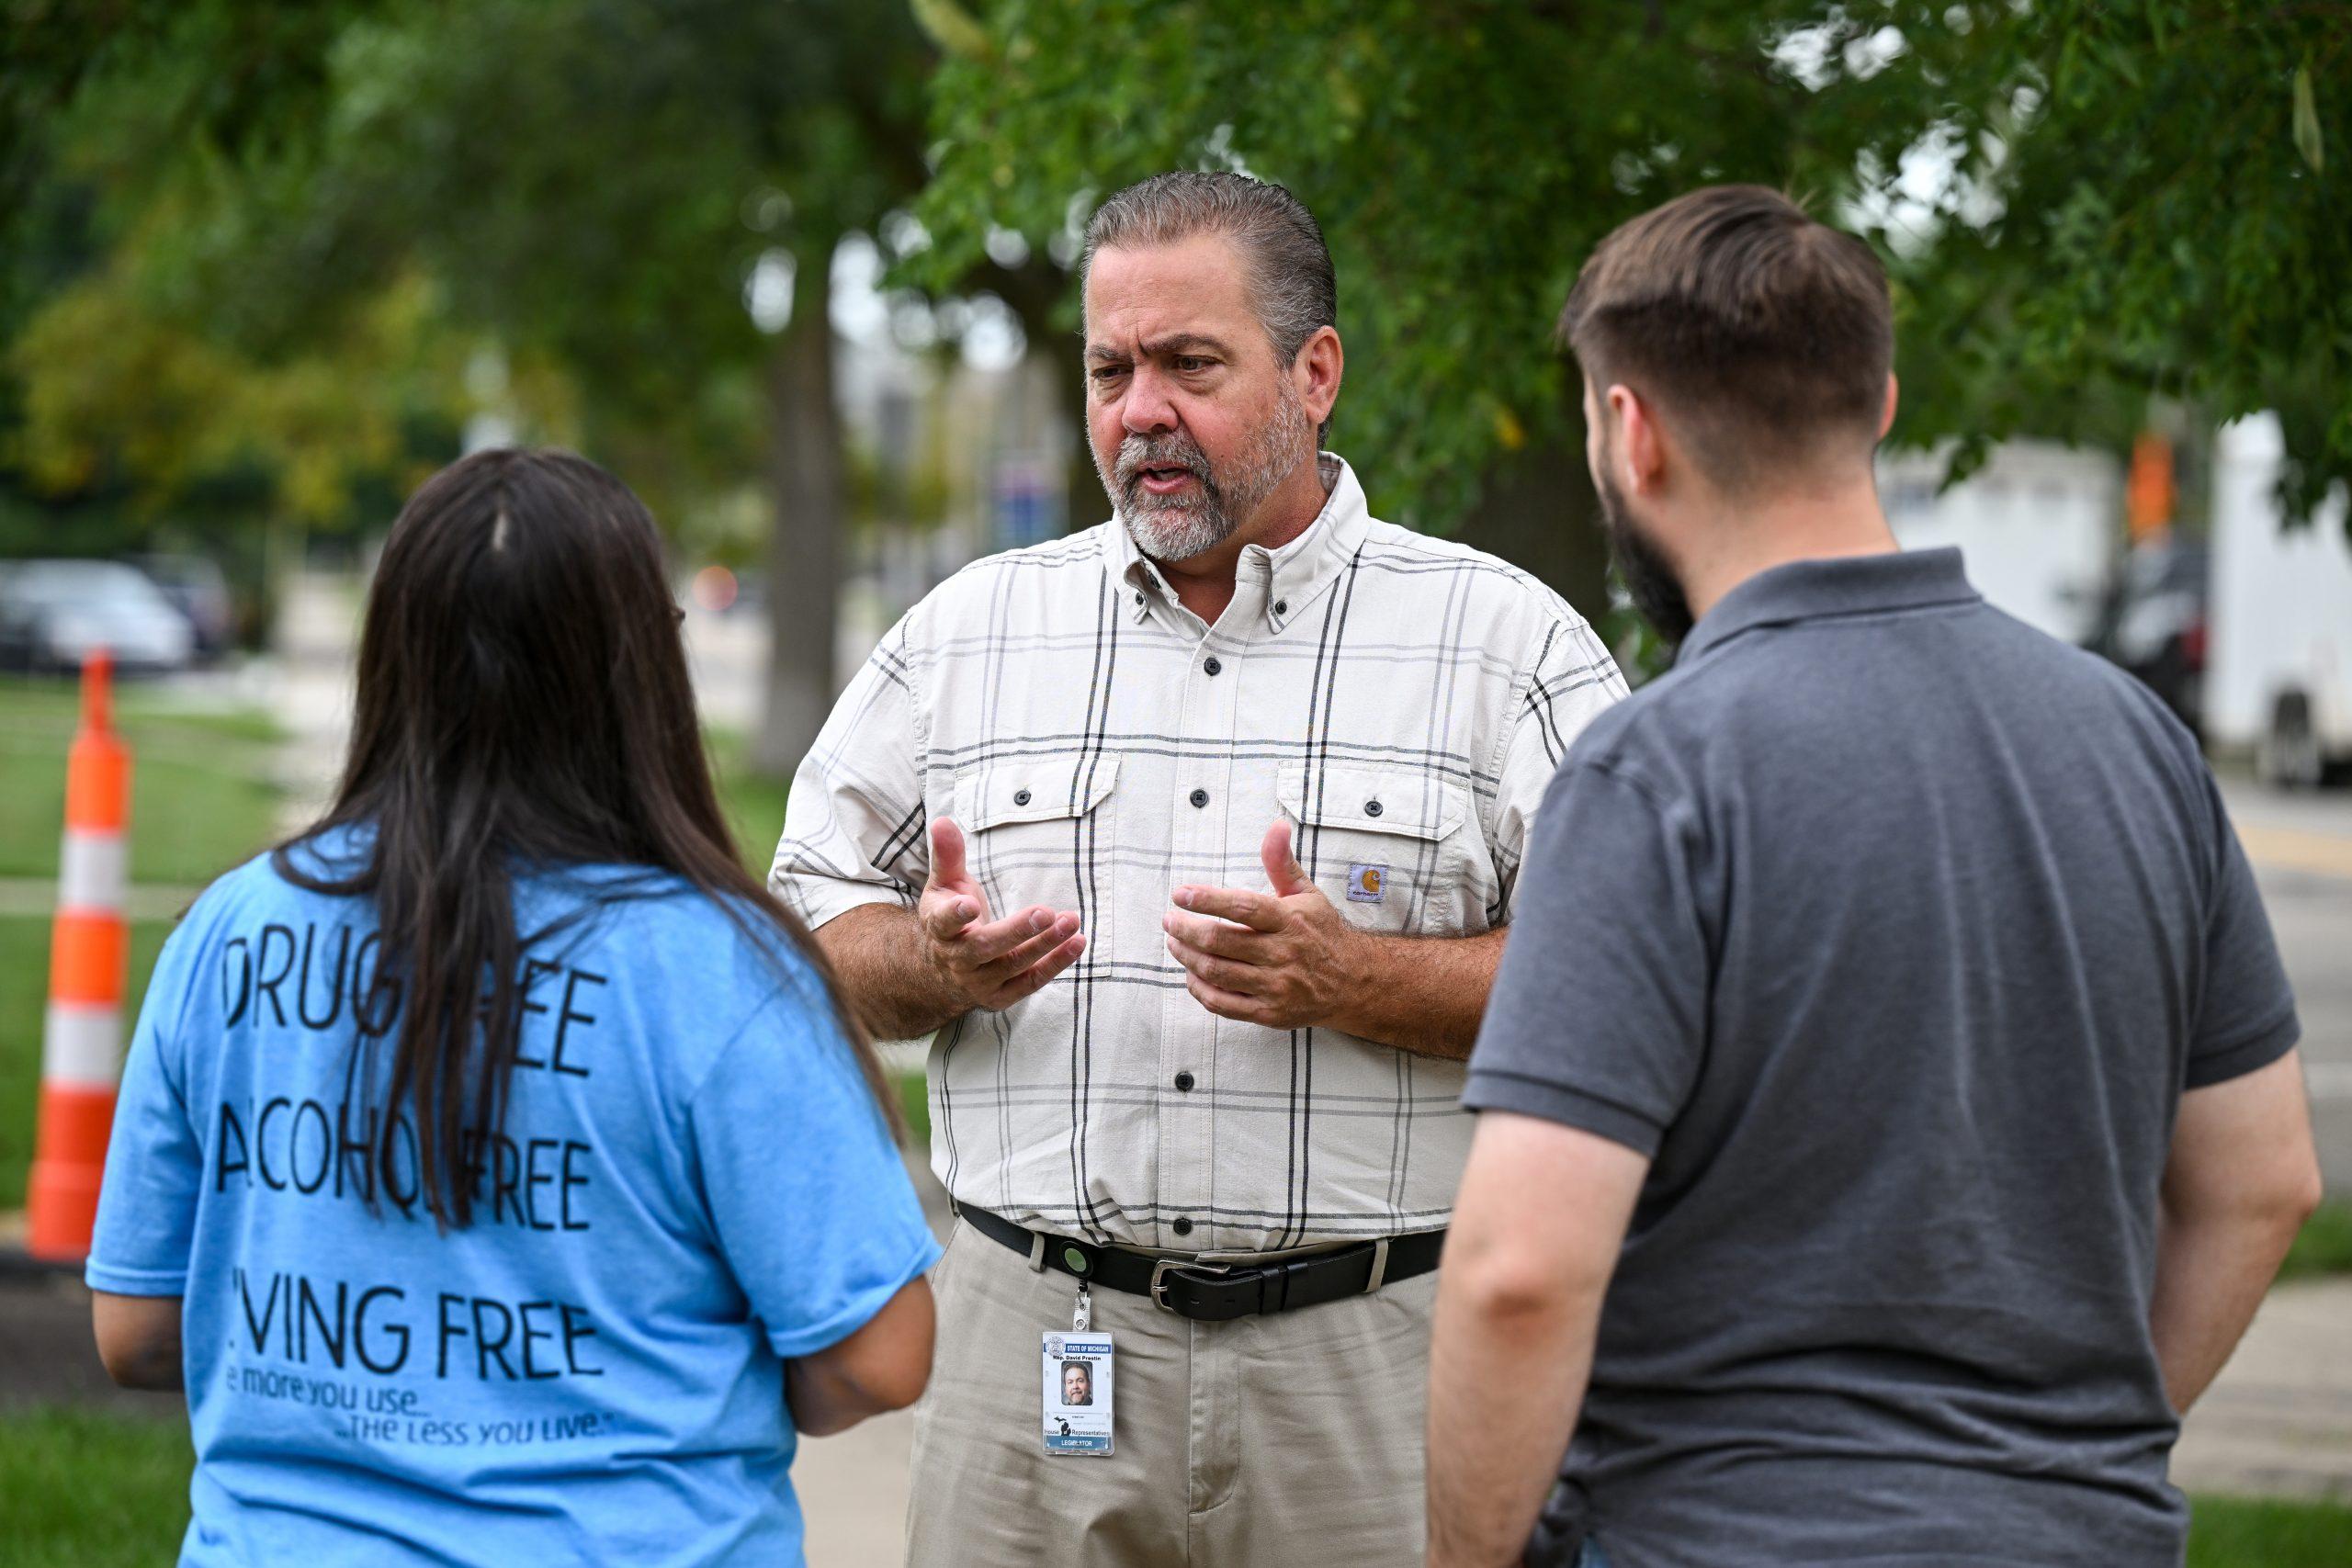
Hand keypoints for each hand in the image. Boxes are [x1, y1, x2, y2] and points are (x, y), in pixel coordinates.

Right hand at [918, 818, 1085, 1010]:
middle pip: (986, 946)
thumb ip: (948, 855)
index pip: (944, 922)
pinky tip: (1077, 944)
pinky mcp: (1000, 996)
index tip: (970, 904)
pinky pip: (1031, 982)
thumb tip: (942, 820)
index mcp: (939, 929)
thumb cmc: (949, 919)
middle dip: (1017, 931)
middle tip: (1045, 912)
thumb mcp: (944, 886)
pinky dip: (1055, 964)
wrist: (941, 972)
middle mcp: (957, 959)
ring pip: (1014, 964)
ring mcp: (979, 982)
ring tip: (1071, 921)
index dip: (956, 915)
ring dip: (1046, 944)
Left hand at [1162, 821, 1368, 1029]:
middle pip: (1221, 942)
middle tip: (1169, 920)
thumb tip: (1276, 825)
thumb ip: (1281, 862)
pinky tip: (1191, 974)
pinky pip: (1223, 1004)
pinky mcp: (1269, 1012)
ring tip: (1174, 942)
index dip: (1207, 900)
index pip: (1243, 908)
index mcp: (1289, 920)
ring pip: (1217, 972)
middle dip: (1186, 929)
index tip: (1180, 894)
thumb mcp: (1307, 894)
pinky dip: (1199, 989)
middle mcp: (1283, 954)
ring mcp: (1276, 986)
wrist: (1354, 983)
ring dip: (1187, 957)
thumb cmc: (1322, 933)